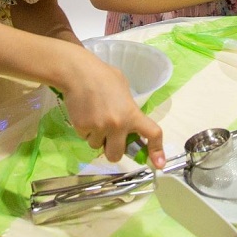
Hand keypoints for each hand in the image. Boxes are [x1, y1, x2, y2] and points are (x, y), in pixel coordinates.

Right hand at [54, 48, 164, 164]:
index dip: (157, 151)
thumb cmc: (103, 76)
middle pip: (117, 155)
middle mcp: (117, 125)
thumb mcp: (124, 90)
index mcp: (132, 114)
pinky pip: (85, 137)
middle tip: (109, 138)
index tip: (158, 164)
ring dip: (96, 137)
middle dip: (112, 149)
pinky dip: (84, 129)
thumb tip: (130, 125)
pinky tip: (84, 113)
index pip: (152, 134)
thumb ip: (129, 110)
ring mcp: (99, 128)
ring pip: (97, 146)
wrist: (78, 72)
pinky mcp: (82, 128)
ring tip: (93, 117)